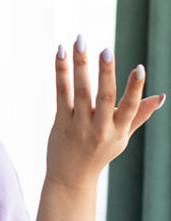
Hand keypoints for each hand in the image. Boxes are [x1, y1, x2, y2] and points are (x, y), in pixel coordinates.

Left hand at [46, 35, 163, 189]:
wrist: (71, 179)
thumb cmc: (99, 154)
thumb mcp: (122, 138)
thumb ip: (138, 115)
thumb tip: (160, 97)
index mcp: (118, 131)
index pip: (129, 108)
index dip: (135, 89)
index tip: (140, 68)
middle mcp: (99, 129)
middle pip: (104, 97)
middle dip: (106, 73)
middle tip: (106, 49)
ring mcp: (78, 126)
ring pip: (79, 92)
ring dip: (79, 65)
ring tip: (80, 41)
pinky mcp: (60, 123)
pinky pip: (61, 94)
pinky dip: (61, 73)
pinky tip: (61, 52)